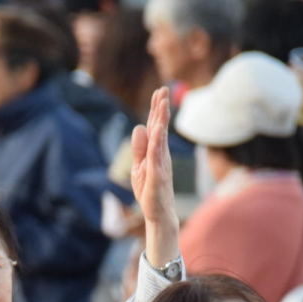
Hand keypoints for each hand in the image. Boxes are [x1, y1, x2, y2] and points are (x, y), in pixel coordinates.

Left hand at [131, 86, 174, 225]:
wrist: (158, 212)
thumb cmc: (150, 190)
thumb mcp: (138, 166)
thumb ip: (139, 147)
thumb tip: (139, 126)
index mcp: (155, 151)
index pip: (156, 126)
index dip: (157, 109)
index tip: (159, 92)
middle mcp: (161, 153)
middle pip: (161, 127)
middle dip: (161, 108)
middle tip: (164, 89)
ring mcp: (160, 162)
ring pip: (161, 137)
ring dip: (161, 119)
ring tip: (162, 102)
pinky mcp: (158, 174)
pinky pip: (157, 155)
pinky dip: (157, 141)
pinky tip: (158, 128)